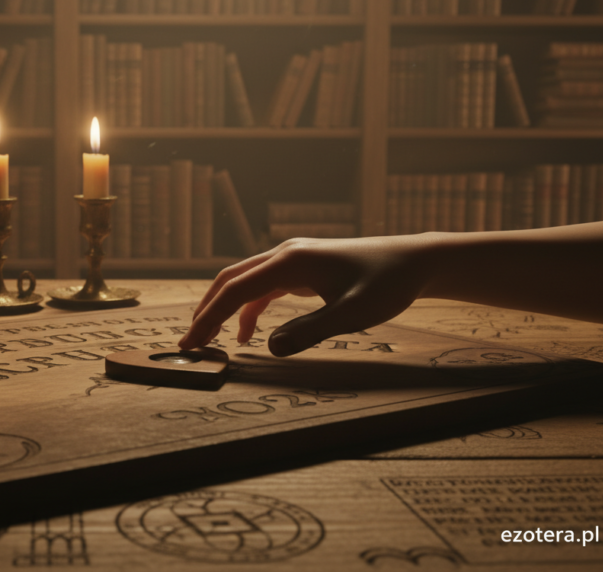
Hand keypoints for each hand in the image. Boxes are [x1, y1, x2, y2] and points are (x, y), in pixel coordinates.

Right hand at [178, 235, 436, 356]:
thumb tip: (269, 348)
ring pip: (243, 282)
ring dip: (224, 310)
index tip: (191, 344)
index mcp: (291, 262)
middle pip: (229, 280)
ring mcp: (292, 258)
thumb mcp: (352, 314)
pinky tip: (248, 335)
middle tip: (189, 344)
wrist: (413, 261)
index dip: (210, 318)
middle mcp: (284, 254)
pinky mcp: (301, 267)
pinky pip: (263, 287)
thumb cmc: (387, 284)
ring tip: (210, 341)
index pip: (236, 290)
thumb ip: (311, 331)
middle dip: (207, 312)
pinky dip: (249, 309)